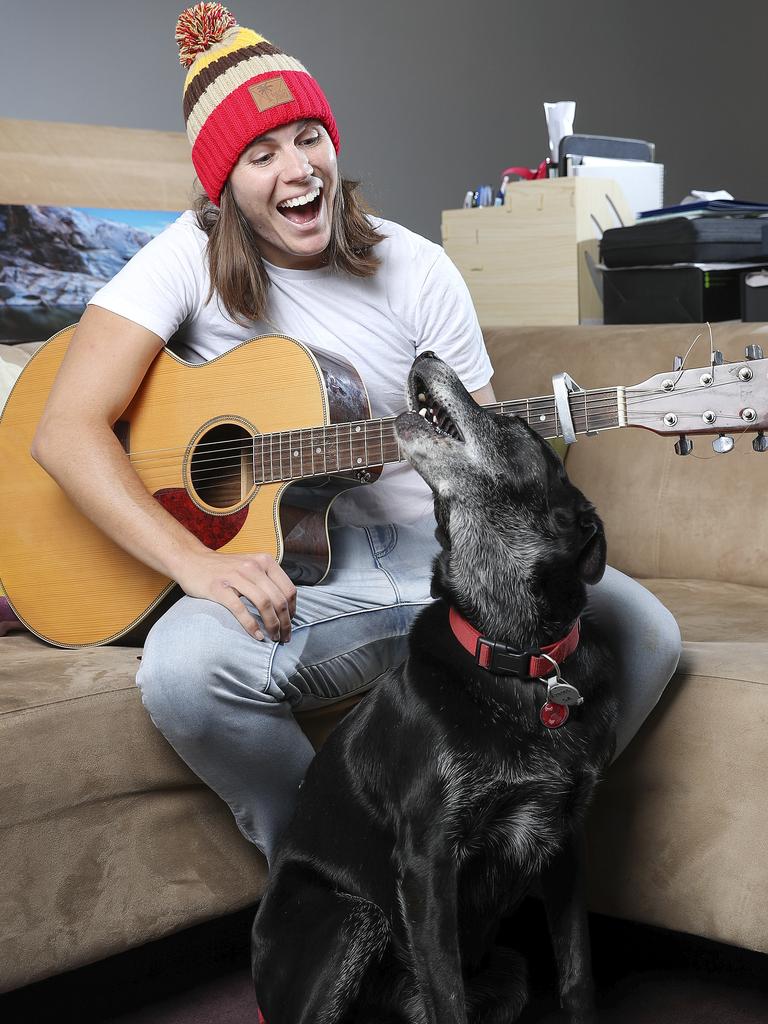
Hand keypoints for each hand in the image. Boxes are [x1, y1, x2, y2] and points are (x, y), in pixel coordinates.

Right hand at [175, 549, 296, 641]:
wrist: (192, 560)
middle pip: (279, 599)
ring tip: (274, 637)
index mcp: (264, 561)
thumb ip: (267, 579)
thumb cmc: (224, 568)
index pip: (288, 589)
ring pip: (264, 604)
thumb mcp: (250, 565)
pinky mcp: (219, 589)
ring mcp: (236, 577)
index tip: (290, 622)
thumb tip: (286, 604)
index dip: (293, 610)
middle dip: (285, 622)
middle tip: (285, 637)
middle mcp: (253, 567)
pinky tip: (257, 636)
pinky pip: (241, 610)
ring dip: (272, 625)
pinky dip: (252, 626)